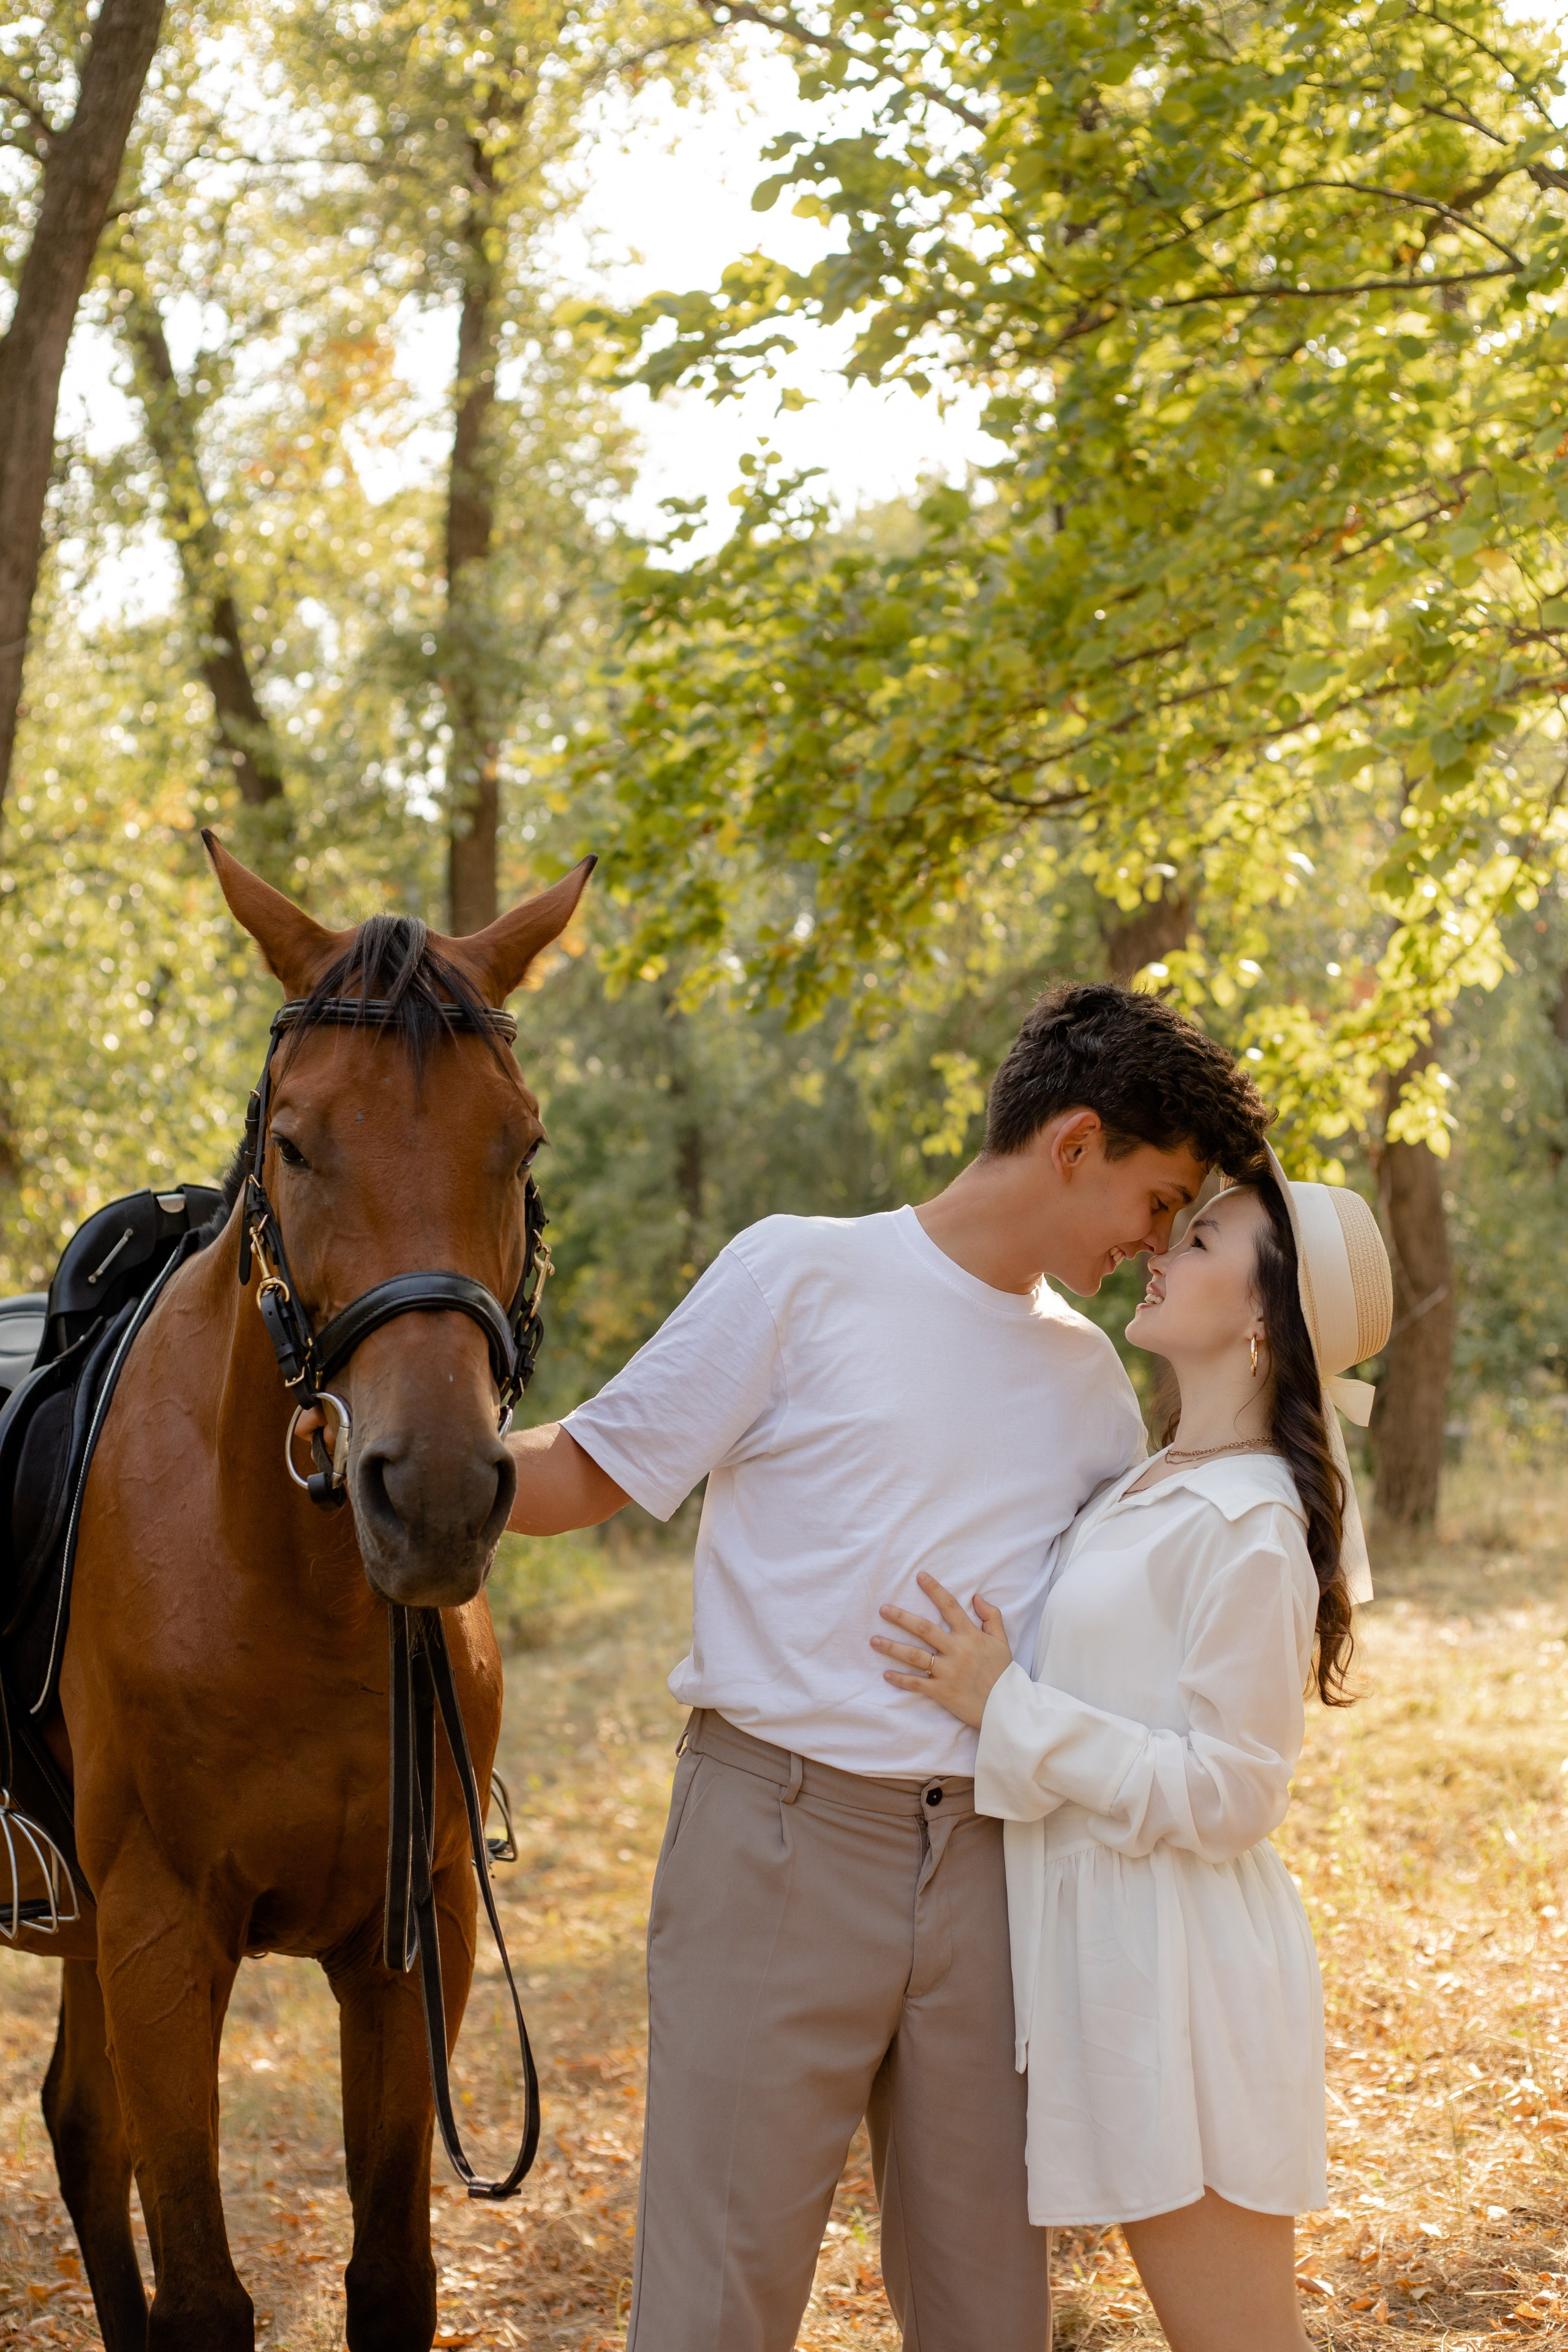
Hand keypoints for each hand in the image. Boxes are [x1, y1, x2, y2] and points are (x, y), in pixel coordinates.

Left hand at [871, 1572, 1012, 1729]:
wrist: (1006, 1707)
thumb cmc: (1002, 1672)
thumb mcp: (1001, 1641)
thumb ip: (991, 1617)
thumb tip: (977, 1597)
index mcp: (970, 1636)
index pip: (950, 1606)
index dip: (934, 1590)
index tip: (920, 1576)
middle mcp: (956, 1651)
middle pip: (923, 1629)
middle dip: (901, 1617)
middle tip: (883, 1609)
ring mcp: (948, 1672)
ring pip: (914, 1656)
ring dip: (892, 1647)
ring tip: (874, 1640)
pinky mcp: (942, 1691)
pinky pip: (917, 1683)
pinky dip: (901, 1680)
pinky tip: (886, 1674)